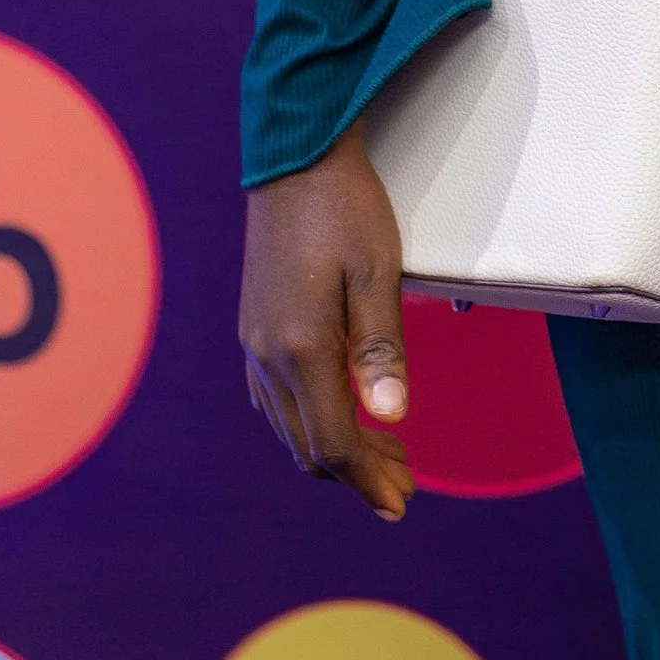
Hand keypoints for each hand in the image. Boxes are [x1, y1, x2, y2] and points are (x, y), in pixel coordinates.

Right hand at [239, 121, 414, 520]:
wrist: (294, 157)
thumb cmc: (345, 208)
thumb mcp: (378, 272)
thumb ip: (383, 347)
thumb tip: (393, 418)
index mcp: (300, 347)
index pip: (333, 441)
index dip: (368, 477)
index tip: (401, 502)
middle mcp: (268, 355)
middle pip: (308, 444)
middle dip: (357, 474)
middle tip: (404, 488)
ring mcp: (255, 342)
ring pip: (290, 426)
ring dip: (334, 451)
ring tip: (386, 458)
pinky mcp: (255, 326)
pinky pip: (276, 399)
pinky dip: (310, 421)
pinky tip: (341, 414)